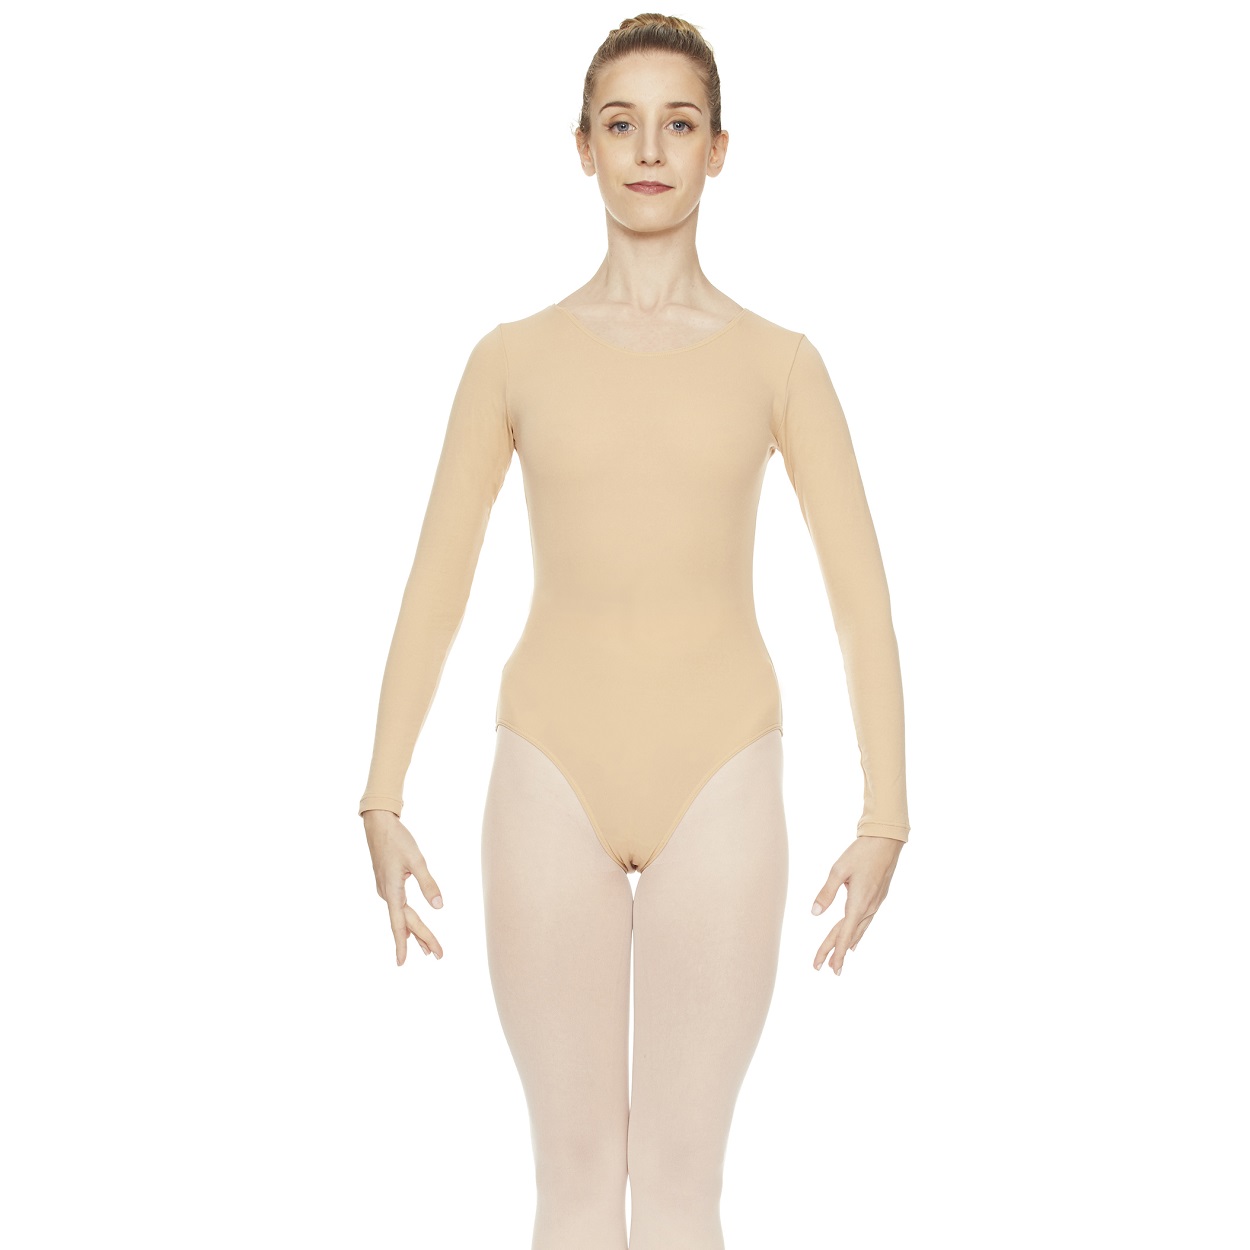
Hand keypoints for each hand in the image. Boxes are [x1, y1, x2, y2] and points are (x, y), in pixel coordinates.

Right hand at [361, 809, 444, 964]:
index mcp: (392, 891)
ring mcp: (386, 890)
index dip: (401, 945)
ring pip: (402, 916)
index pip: (399, 924)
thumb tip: (439, 906)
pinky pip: (399, 908)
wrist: (378, 825)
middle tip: (439, 955)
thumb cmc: (397, 840)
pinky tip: (410, 927)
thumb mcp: (416, 860)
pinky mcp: (387, 885)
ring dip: (415, 932)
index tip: (402, 964)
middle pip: (406, 923)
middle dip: (423, 939)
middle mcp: (387, 894)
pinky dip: (408, 920)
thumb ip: (428, 884)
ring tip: (428, 950)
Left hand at [810, 834, 903, 974]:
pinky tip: (854, 942)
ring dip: (845, 945)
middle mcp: (868, 908)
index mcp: (858, 903)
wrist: (886, 842)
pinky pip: (864, 922)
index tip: (827, 967)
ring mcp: (874, 905)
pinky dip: (856, 934)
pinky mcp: (877, 899)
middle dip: (835, 952)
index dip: (835, 951)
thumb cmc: (861, 853)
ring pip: (857, 930)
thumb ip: (826, 893)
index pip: (843, 934)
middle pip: (848, 935)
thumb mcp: (838, 870)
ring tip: (836, 960)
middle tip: (821, 967)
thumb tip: (815, 914)